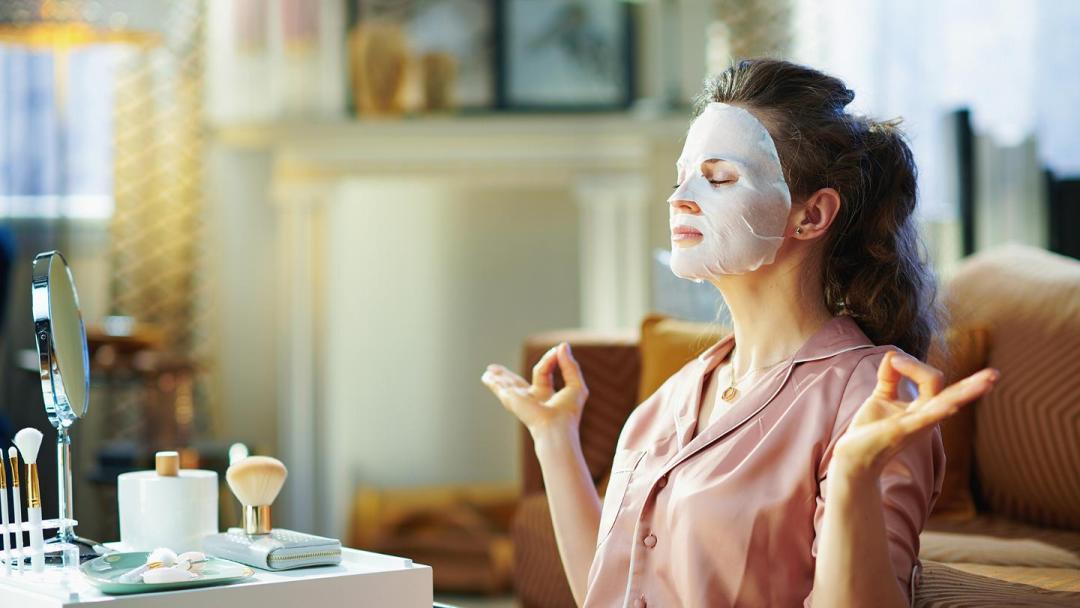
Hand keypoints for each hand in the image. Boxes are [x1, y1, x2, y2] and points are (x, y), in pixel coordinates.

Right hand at [481, 342, 588, 434]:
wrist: (555, 425)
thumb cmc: (568, 411)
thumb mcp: (575, 384)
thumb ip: (570, 365)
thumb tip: (561, 346)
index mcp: (547, 396)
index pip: (545, 371)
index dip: (551, 359)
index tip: (558, 350)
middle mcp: (532, 398)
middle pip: (519, 382)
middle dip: (510, 375)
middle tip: (499, 367)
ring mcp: (520, 399)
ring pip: (507, 384)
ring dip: (498, 377)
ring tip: (488, 371)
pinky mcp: (511, 398)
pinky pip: (500, 387)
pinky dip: (493, 382)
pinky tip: (485, 377)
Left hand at [832, 351, 998, 479]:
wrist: (852, 456)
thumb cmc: (869, 431)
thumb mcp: (882, 397)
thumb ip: (890, 376)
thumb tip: (893, 354)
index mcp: (924, 409)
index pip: (932, 379)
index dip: (914, 363)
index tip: (892, 360)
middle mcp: (927, 417)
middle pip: (953, 394)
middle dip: (974, 385)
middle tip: (995, 375)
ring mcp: (918, 425)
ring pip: (948, 404)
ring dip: (967, 392)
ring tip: (989, 381)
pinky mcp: (904, 431)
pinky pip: (927, 417)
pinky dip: (939, 408)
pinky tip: (954, 403)